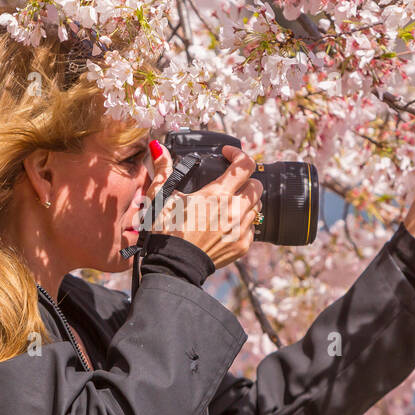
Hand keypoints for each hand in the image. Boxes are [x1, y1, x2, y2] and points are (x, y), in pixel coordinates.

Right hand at [142, 142, 263, 268]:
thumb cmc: (166, 231)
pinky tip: (225, 225)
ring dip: (245, 202)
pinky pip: (252, 227)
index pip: (244, 165)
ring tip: (227, 206)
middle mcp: (234, 210)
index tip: (228, 154)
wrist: (174, 266)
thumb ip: (163, 169)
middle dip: (244, 181)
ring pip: (257, 206)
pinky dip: (242, 223)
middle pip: (256, 185)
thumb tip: (158, 147)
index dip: (238, 154)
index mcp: (217, 194)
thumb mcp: (161, 197)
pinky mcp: (243, 245)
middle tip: (229, 184)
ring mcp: (241, 229)